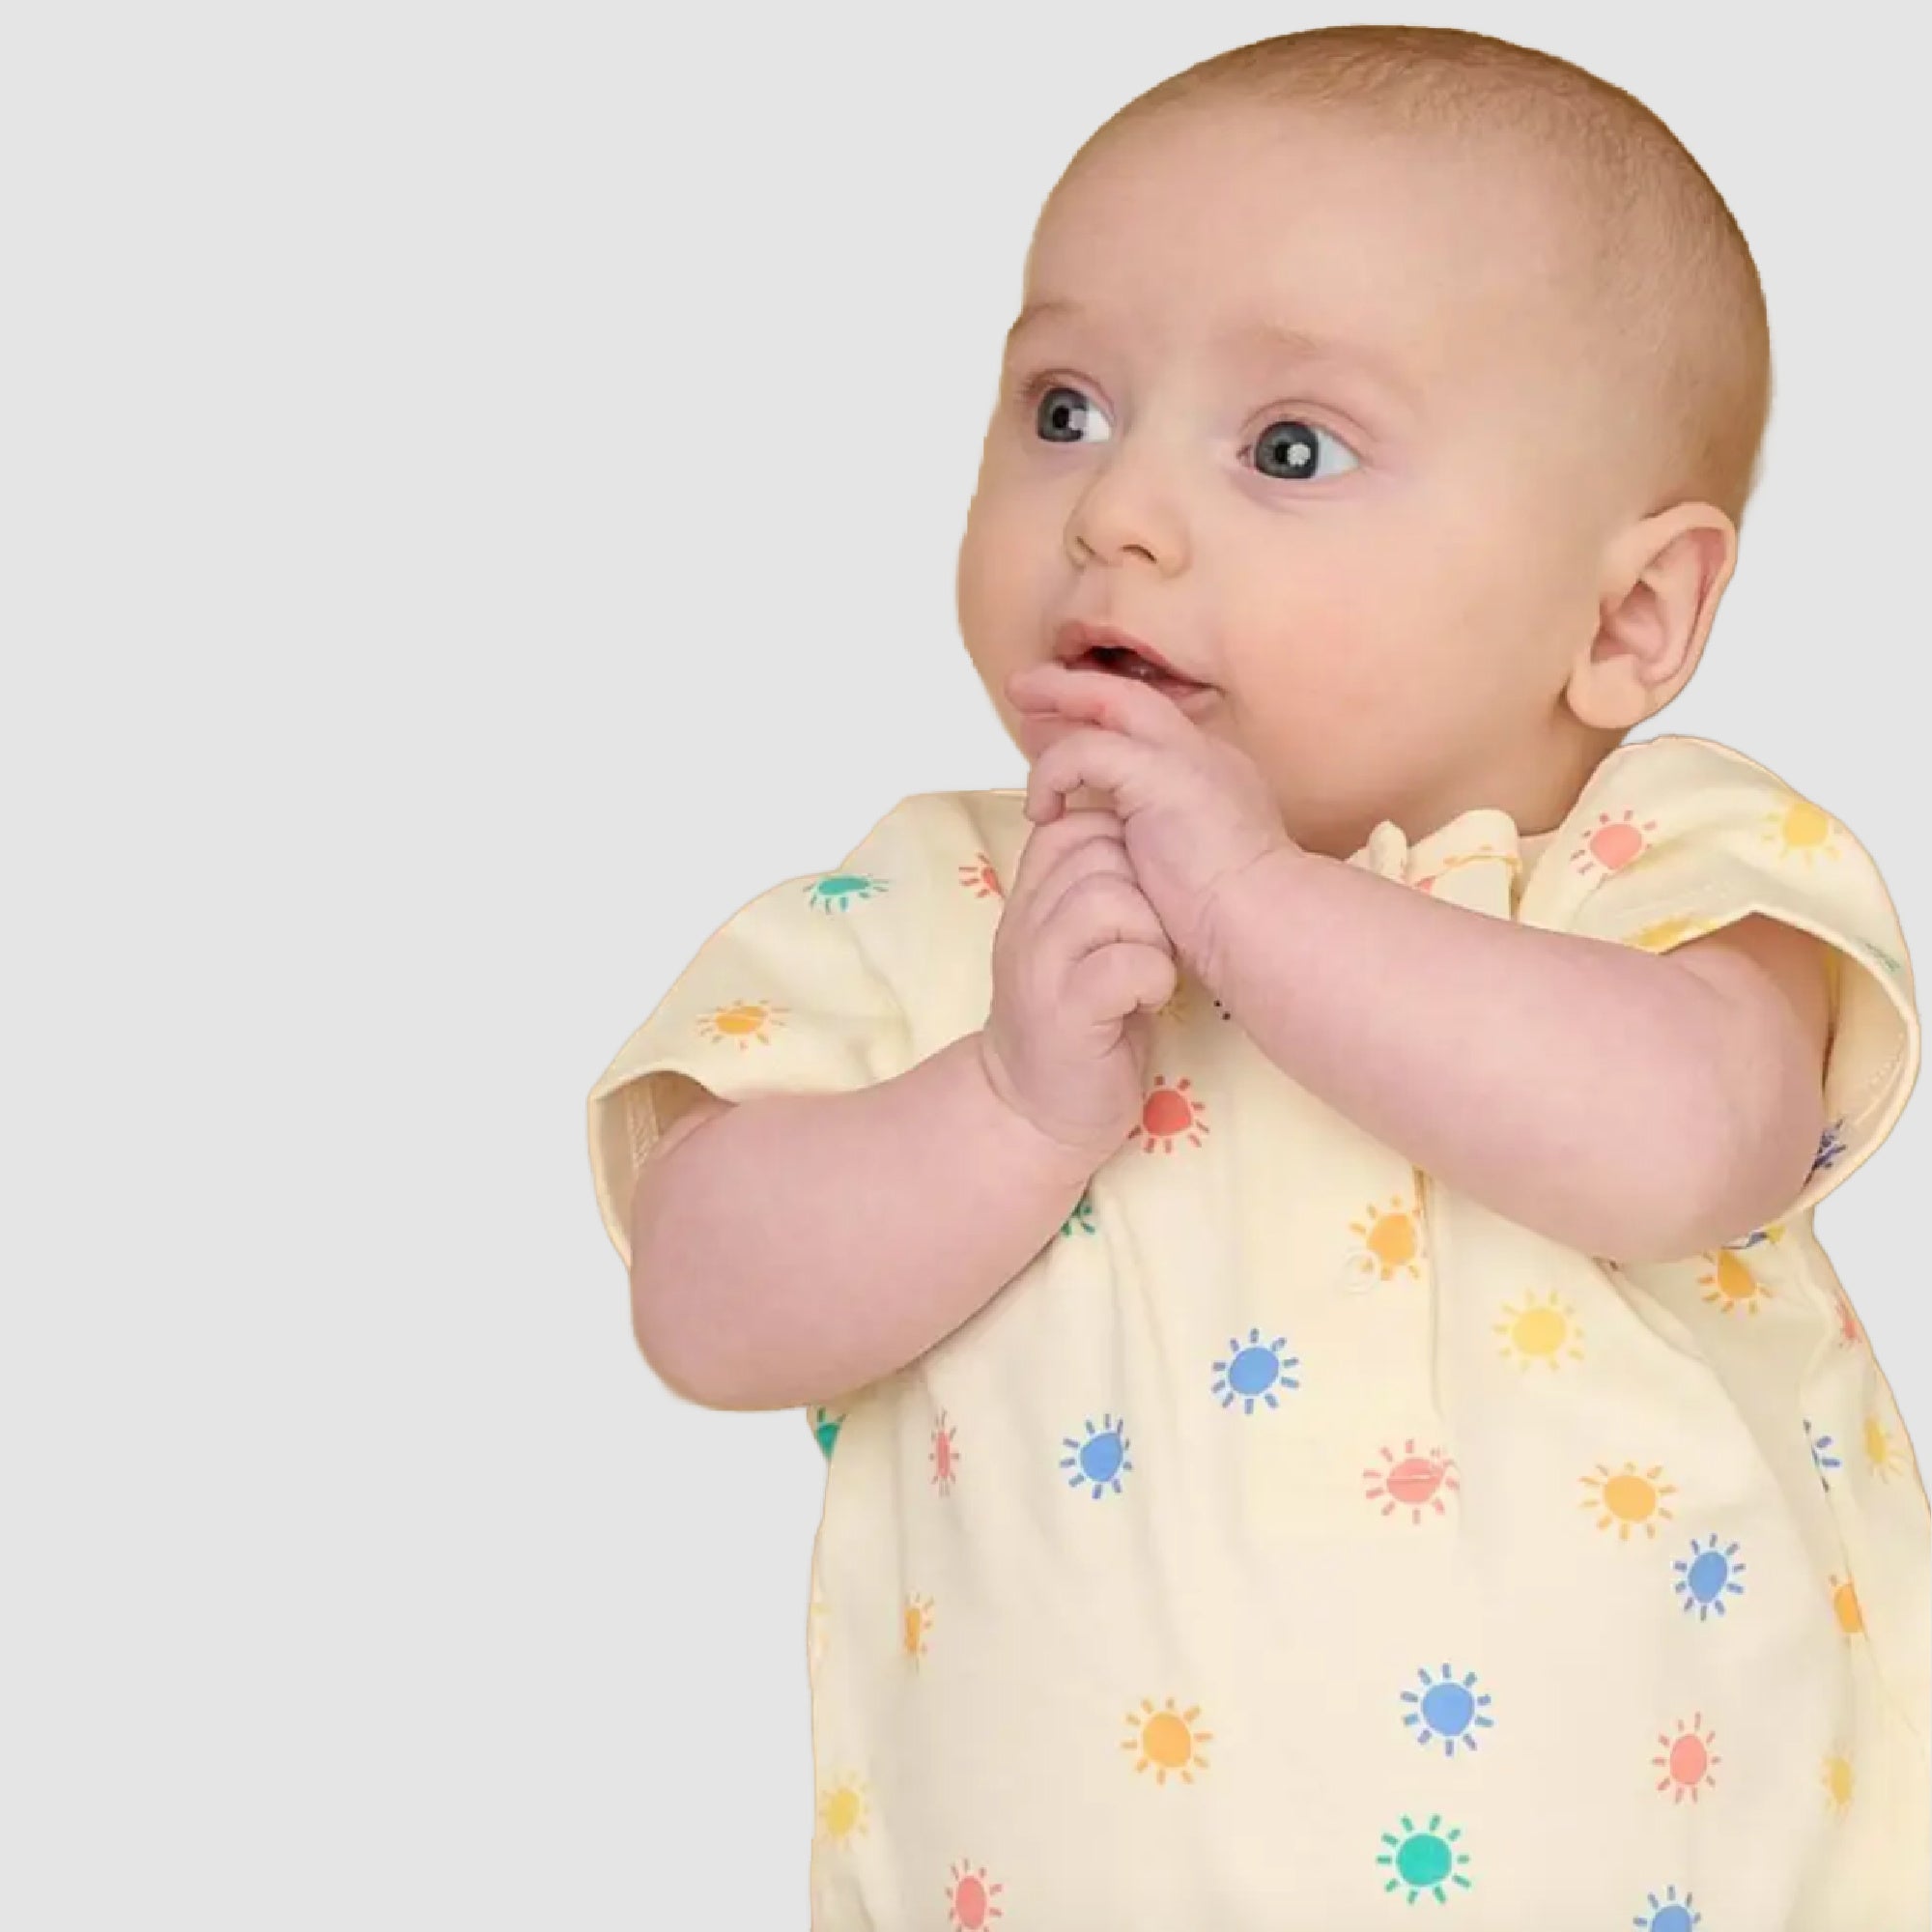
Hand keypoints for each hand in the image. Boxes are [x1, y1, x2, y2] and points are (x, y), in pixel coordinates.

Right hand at [977, 804, 1176, 1168]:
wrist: (1033, 1112)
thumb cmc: (1077, 1024)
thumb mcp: (1072, 946)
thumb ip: (1089, 893)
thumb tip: (1137, 832)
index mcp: (1028, 901)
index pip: (1071, 826)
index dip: (1121, 848)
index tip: (1137, 900)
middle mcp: (1025, 925)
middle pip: (1100, 853)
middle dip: (1145, 891)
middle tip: (1147, 942)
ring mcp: (1040, 968)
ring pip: (1112, 899)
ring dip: (1152, 935)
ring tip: (1148, 971)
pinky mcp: (1068, 1013)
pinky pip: (1127, 961)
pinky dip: (1154, 978)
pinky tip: (1148, 1001)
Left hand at [1006, 662, 1298, 984]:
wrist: (1264, 926)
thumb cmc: (1230, 923)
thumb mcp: (1187, 870)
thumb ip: (1157, 846)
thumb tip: (1117, 847)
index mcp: (1216, 777)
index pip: (1153, 732)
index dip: (1106, 723)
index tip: (1063, 729)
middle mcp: (1205, 755)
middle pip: (1131, 699)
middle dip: (1077, 689)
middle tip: (1027, 689)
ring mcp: (1185, 758)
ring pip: (1111, 702)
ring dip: (1061, 703)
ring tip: (1020, 712)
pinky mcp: (1159, 774)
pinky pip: (1087, 750)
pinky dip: (1055, 773)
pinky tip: (1041, 810)